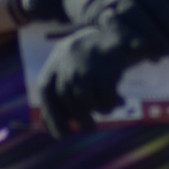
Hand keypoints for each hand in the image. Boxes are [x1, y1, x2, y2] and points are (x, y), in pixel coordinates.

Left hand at [34, 21, 132, 136]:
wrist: (122, 33)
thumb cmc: (95, 59)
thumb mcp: (75, 69)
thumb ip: (62, 92)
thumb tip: (50, 127)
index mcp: (58, 58)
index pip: (46, 87)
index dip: (51, 112)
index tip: (61, 134)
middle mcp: (69, 57)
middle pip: (65, 94)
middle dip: (78, 115)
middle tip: (89, 127)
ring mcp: (88, 59)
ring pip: (85, 96)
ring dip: (97, 109)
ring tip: (108, 109)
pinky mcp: (108, 62)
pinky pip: (104, 93)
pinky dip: (111, 102)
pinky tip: (120, 101)